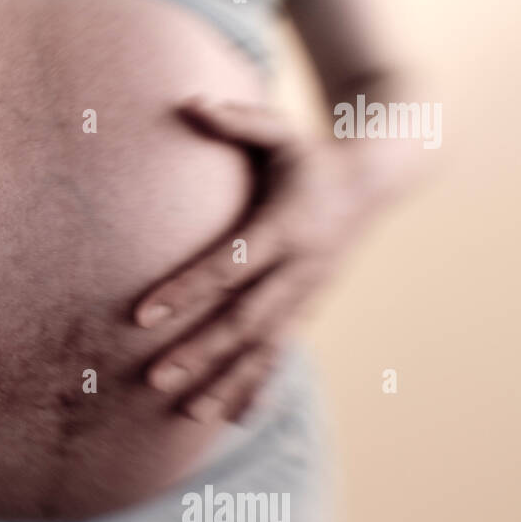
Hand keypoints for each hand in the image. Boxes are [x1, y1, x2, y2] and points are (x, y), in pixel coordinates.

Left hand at [134, 96, 382, 422]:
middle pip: (244, 321)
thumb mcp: (282, 131)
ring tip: (186, 416)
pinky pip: (281, 356)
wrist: (377, 182)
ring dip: (226, 384)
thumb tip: (189, 101)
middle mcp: (300, 270)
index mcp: (286, 226)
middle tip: (153, 379)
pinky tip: (232, 420)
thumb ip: (237, 119)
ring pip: (264, 351)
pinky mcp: (308, 310)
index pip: (228, 265)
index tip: (143, 314)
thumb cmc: (311, 154)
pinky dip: (258, 388)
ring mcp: (307, 297)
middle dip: (200, 353)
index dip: (186, 290)